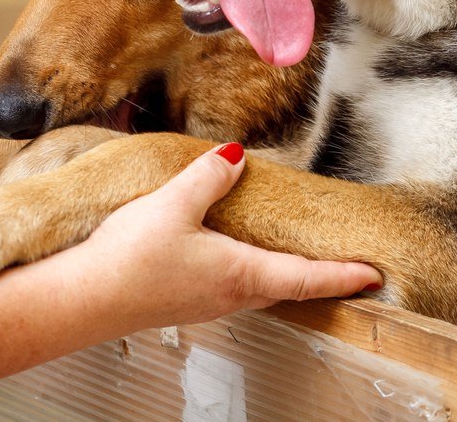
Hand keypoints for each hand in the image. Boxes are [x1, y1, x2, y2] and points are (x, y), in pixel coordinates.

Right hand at [69, 144, 382, 327]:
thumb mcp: (174, 204)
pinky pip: (231, 286)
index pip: (308, 277)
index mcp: (241, 274)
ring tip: (297, 258)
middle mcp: (230, 294)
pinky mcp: (182, 299)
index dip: (344, 275)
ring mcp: (206, 301)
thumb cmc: (128, 261)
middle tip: (344, 268)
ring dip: (283, 275)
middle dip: (318, 278)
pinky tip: (233, 254)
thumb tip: (236, 156)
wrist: (81, 300)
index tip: (374, 274)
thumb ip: (209, 177)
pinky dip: (250, 272)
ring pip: (259, 288)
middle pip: (288, 287)